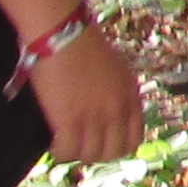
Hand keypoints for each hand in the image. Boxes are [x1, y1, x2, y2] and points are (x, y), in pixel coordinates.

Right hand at [30, 26, 145, 161]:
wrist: (62, 31)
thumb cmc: (81, 42)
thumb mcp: (113, 68)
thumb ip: (116, 91)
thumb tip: (108, 113)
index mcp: (130, 96)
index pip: (134, 139)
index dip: (117, 147)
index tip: (101, 145)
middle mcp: (117, 109)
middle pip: (113, 152)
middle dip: (96, 154)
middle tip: (80, 146)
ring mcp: (95, 116)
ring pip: (89, 155)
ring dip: (76, 153)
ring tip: (64, 143)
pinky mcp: (70, 120)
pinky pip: (67, 151)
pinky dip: (60, 151)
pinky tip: (53, 142)